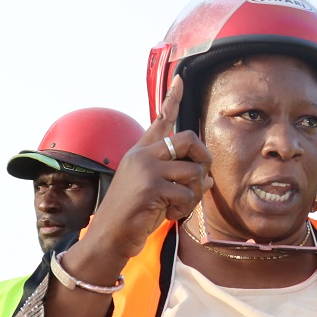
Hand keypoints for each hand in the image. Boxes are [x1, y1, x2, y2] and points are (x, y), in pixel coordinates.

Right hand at [73, 76, 212, 272]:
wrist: (110, 238)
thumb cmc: (133, 217)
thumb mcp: (156, 193)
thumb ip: (177, 180)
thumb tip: (207, 177)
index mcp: (141, 153)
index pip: (160, 121)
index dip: (172, 99)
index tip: (180, 79)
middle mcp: (142, 155)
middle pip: (189, 139)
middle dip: (203, 159)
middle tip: (200, 179)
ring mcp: (146, 170)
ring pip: (194, 172)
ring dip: (193, 195)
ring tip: (176, 207)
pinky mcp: (151, 188)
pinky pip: (187, 194)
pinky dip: (185, 210)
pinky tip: (169, 215)